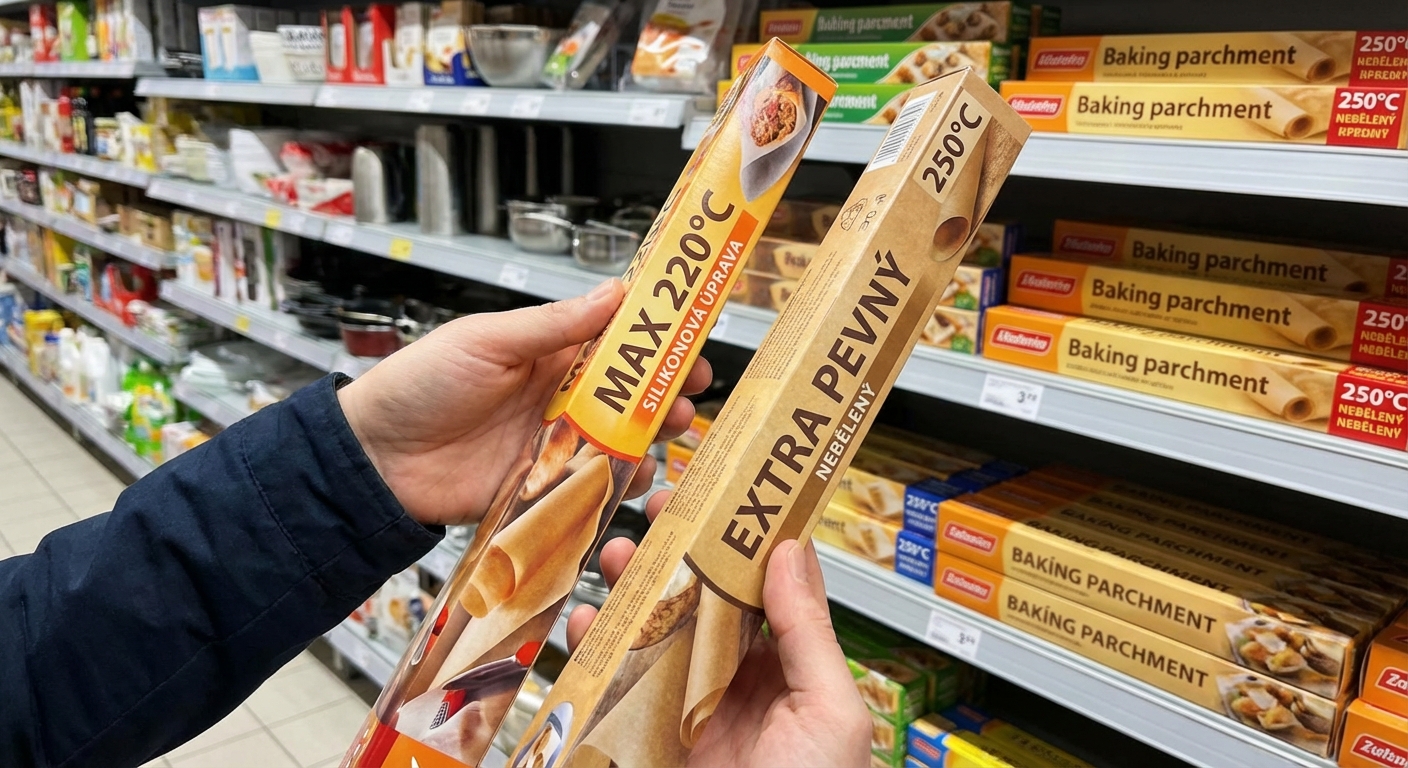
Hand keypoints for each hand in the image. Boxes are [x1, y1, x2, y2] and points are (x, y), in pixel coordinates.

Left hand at [338, 280, 712, 526]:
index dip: (658, 339)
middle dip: (667, 393)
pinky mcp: (546, 490)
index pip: (618, 342)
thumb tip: (616, 292)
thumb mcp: (488, 341)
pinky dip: (620, 488)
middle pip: (632, 396)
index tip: (692, 335)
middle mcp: (562, 400)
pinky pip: (595, 489)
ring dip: (652, 439)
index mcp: (551, 355)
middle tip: (690, 393)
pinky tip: (633, 482)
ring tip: (666, 434)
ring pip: (622, 443)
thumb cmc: (420, 385)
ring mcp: (557, 447)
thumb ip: (553, 325)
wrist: (376, 459)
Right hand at [567, 493, 871, 767]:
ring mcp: (686, 711)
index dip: (741, 538)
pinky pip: (615, 685)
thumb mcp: (831, 715)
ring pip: (651, 634)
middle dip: (672, 555)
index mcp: (789, 673)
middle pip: (698, 602)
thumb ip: (809, 633)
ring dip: (629, 591)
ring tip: (613, 556)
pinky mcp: (643, 740)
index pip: (762, 588)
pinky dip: (595, 651)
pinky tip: (585, 625)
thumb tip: (792, 551)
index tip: (720, 492)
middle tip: (653, 512)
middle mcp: (735, 685)